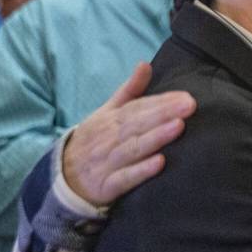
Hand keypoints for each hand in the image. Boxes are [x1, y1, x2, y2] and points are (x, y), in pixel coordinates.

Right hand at [62, 62, 196, 205]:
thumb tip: (145, 64)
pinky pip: (125, 178)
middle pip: (137, 125)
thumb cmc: (95, 141)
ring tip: (179, 126)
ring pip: (133, 148)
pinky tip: (160, 163)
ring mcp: (107, 162)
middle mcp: (108, 139)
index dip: (161, 102)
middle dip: (163, 114)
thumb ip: (130, 91)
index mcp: (110, 120)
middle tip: (189, 105)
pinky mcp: (107, 186)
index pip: (138, 108)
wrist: (63, 178)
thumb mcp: (107, 113)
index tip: (186, 96)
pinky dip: (141, 171)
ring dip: (156, 137)